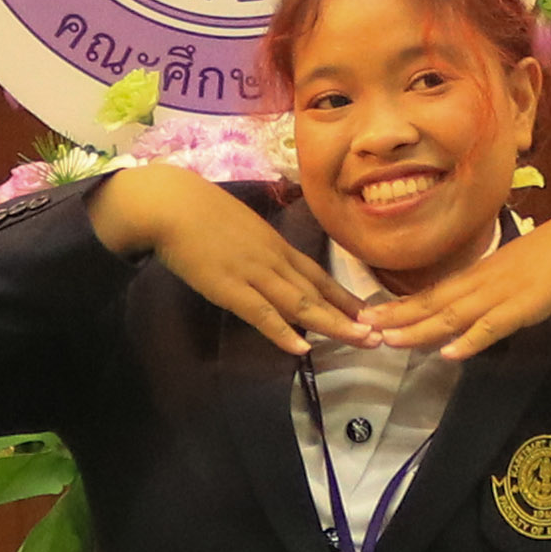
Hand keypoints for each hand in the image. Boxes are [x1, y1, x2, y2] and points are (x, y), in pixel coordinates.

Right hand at [86, 162, 358, 355]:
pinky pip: (261, 313)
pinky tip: (302, 347)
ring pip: (300, 303)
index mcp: (275, 245)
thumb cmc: (199, 211)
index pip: (317, 274)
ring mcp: (253, 273)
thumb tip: (264, 261)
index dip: (343, 295)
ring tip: (360, 341)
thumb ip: (255, 245)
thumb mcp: (240, 226)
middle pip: (317, 292)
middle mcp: (273, 260)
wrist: (171, 203)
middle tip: (378, 336)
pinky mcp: (230, 288)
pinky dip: (283, 331)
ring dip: (332, 324)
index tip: (368, 313)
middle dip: (349, 316)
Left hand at [354, 199, 550, 362]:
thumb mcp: (521, 268)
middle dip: (396, 318)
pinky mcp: (524, 307)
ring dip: (419, 330)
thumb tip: (479, 307)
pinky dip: (470, 340)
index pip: (434, 292)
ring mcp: (502, 294)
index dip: (401, 305)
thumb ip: (498, 288)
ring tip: (389, 342)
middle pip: (432, 303)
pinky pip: (492, 326)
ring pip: (452, 315)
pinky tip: (449, 353)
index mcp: (483, 272)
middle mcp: (484, 281)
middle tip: (362, 329)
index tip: (372, 315)